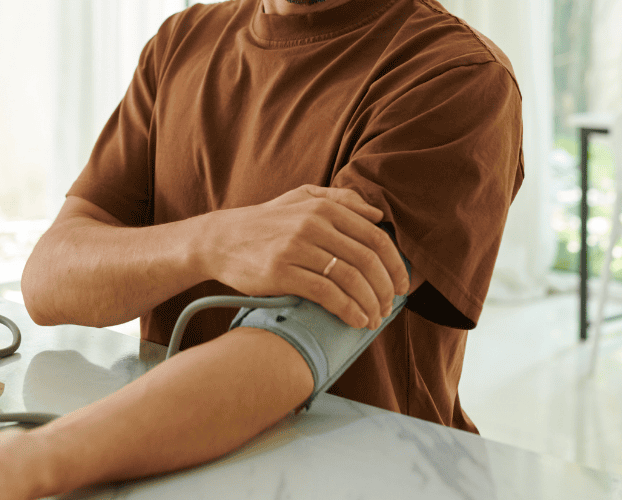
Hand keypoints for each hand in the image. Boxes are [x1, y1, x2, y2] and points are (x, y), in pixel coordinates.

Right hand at [199, 185, 408, 328]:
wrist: (219, 240)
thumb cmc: (265, 222)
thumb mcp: (300, 198)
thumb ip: (340, 200)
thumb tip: (377, 216)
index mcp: (323, 207)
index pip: (375, 237)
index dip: (395, 264)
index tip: (402, 285)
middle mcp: (313, 224)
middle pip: (367, 260)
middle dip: (385, 288)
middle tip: (389, 307)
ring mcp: (296, 248)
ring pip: (350, 278)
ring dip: (369, 303)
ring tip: (374, 318)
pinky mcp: (281, 273)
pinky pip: (326, 293)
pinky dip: (348, 309)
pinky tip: (355, 320)